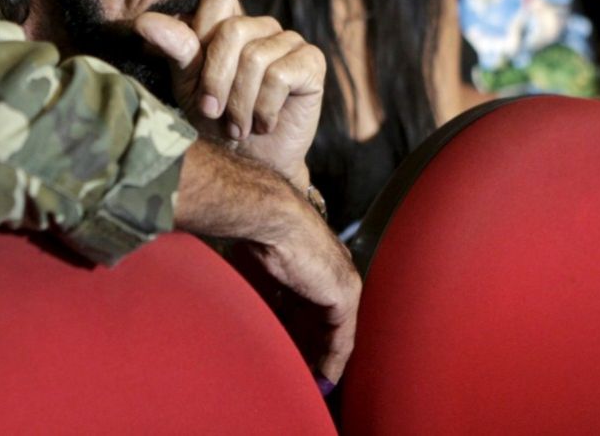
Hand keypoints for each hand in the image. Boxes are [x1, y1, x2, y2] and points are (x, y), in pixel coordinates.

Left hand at [135, 0, 325, 187]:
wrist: (252, 164)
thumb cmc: (216, 122)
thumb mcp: (188, 87)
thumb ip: (175, 50)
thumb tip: (144, 21)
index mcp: (230, 25)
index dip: (201, 32)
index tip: (192, 75)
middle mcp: (261, 26)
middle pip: (233, 30)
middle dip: (216, 79)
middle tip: (212, 113)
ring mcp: (290, 41)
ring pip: (256, 57)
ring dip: (241, 103)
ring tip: (239, 127)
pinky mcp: (312, 62)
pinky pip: (281, 75)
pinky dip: (265, 108)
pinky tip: (265, 123)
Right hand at [231, 202, 361, 382]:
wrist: (269, 214)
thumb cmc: (256, 234)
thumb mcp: (257, 273)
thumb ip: (264, 297)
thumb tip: (254, 324)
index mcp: (311, 260)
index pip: (308, 305)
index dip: (297, 332)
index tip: (287, 352)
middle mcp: (332, 270)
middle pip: (321, 321)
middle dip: (308, 350)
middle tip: (296, 374)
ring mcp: (342, 282)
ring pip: (332, 332)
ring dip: (318, 359)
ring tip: (306, 384)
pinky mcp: (345, 294)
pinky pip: (342, 338)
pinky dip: (331, 362)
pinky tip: (324, 382)